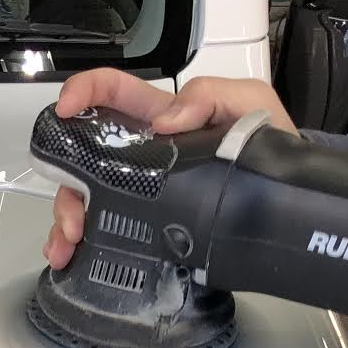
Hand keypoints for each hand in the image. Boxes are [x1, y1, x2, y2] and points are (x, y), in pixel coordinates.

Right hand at [43, 71, 297, 269]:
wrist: (281, 198)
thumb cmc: (265, 143)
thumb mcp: (249, 103)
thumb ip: (212, 95)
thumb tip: (165, 122)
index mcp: (159, 117)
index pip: (112, 93)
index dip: (85, 91)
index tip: (67, 108)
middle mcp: (140, 153)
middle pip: (82, 155)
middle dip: (65, 179)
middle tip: (74, 212)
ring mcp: (138, 189)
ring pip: (85, 196)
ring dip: (68, 218)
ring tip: (70, 244)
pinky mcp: (145, 223)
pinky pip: (103, 229)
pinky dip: (78, 244)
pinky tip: (71, 256)